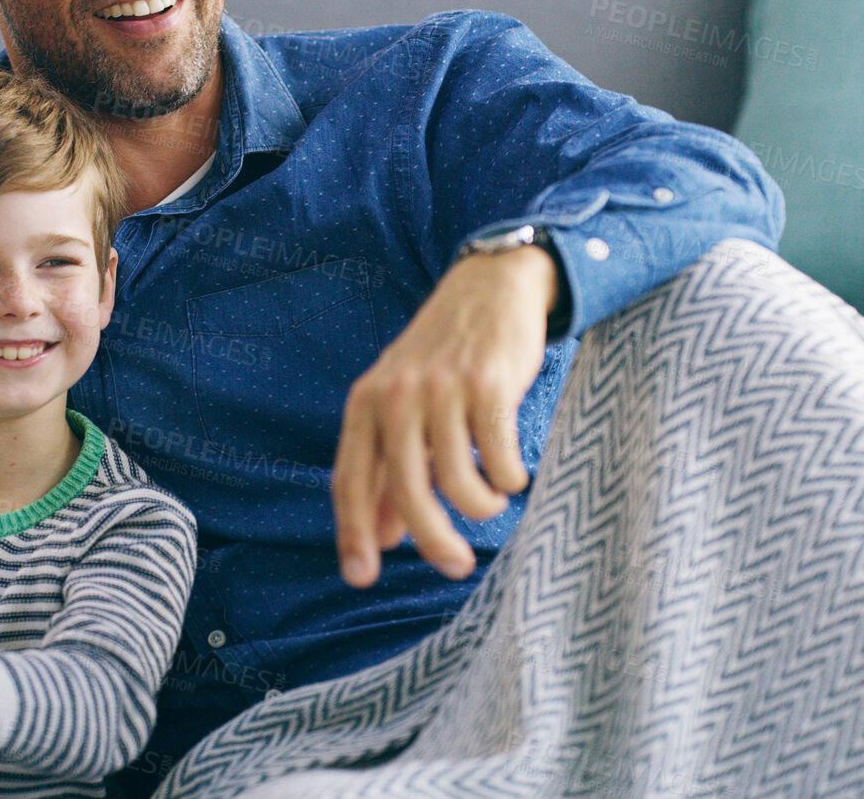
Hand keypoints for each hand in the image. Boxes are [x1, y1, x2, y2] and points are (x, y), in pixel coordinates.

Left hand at [334, 245, 552, 586]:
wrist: (492, 286)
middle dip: (433, 539)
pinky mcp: (490, 383)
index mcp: (367, 401)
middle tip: (455, 566)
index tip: (361, 577)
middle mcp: (398, 394)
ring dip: (481, 506)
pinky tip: (513, 474)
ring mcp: (444, 388)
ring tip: (493, 500)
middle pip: (408, 490)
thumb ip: (391, 468)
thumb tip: (380, 539)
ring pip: (459, 481)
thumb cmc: (445, 357)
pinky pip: (500, 458)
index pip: (351, 478)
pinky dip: (510, 479)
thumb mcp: (405, 406)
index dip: (353, 532)